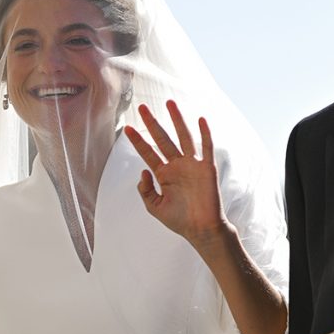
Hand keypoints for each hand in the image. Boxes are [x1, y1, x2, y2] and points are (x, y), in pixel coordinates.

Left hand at [122, 100, 227, 246]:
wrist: (201, 230)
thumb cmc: (180, 220)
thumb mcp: (154, 207)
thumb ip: (146, 190)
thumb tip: (143, 172)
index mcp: (164, 175)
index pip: (148, 153)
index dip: (138, 141)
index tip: (127, 128)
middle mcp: (177, 166)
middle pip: (163, 139)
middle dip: (153, 123)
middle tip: (142, 107)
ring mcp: (192, 165)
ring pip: (183, 137)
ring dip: (176, 120)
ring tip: (169, 103)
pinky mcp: (207, 168)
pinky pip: (206, 148)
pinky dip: (204, 134)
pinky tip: (200, 119)